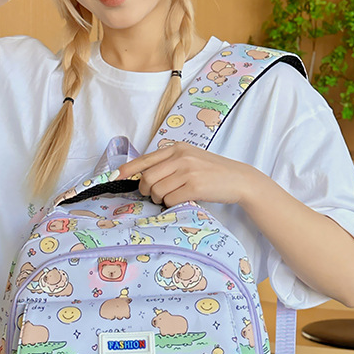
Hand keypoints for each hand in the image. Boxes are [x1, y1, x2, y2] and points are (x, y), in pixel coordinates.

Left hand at [116, 142, 262, 208]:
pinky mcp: (195, 186)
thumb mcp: (190, 159)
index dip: (127, 170)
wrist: (239, 179)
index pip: (145, 159)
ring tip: (172, 197)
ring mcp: (188, 171)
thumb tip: (144, 176)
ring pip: (157, 190)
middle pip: (147, 177)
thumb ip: (170, 163)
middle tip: (156, 195)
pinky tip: (181, 200)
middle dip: (146, 190)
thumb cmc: (213, 172)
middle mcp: (181, 157)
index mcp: (177, 148)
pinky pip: (170, 200)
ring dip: (160, 199)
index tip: (115, 177)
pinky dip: (171, 204)